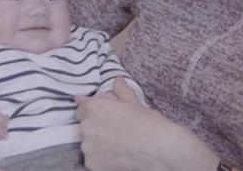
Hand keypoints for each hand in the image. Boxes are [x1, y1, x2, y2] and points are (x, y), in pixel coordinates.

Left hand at [75, 78, 218, 170]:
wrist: (159, 150)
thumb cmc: (149, 124)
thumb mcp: (135, 103)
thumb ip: (121, 91)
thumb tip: (117, 81)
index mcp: (95, 108)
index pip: (83, 107)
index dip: (96, 109)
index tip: (105, 113)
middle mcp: (87, 127)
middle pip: (86, 125)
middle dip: (98, 125)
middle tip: (117, 127)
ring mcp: (88, 148)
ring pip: (89, 142)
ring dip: (99, 141)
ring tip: (120, 142)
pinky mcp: (92, 165)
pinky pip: (94, 158)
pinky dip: (103, 156)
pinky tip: (119, 153)